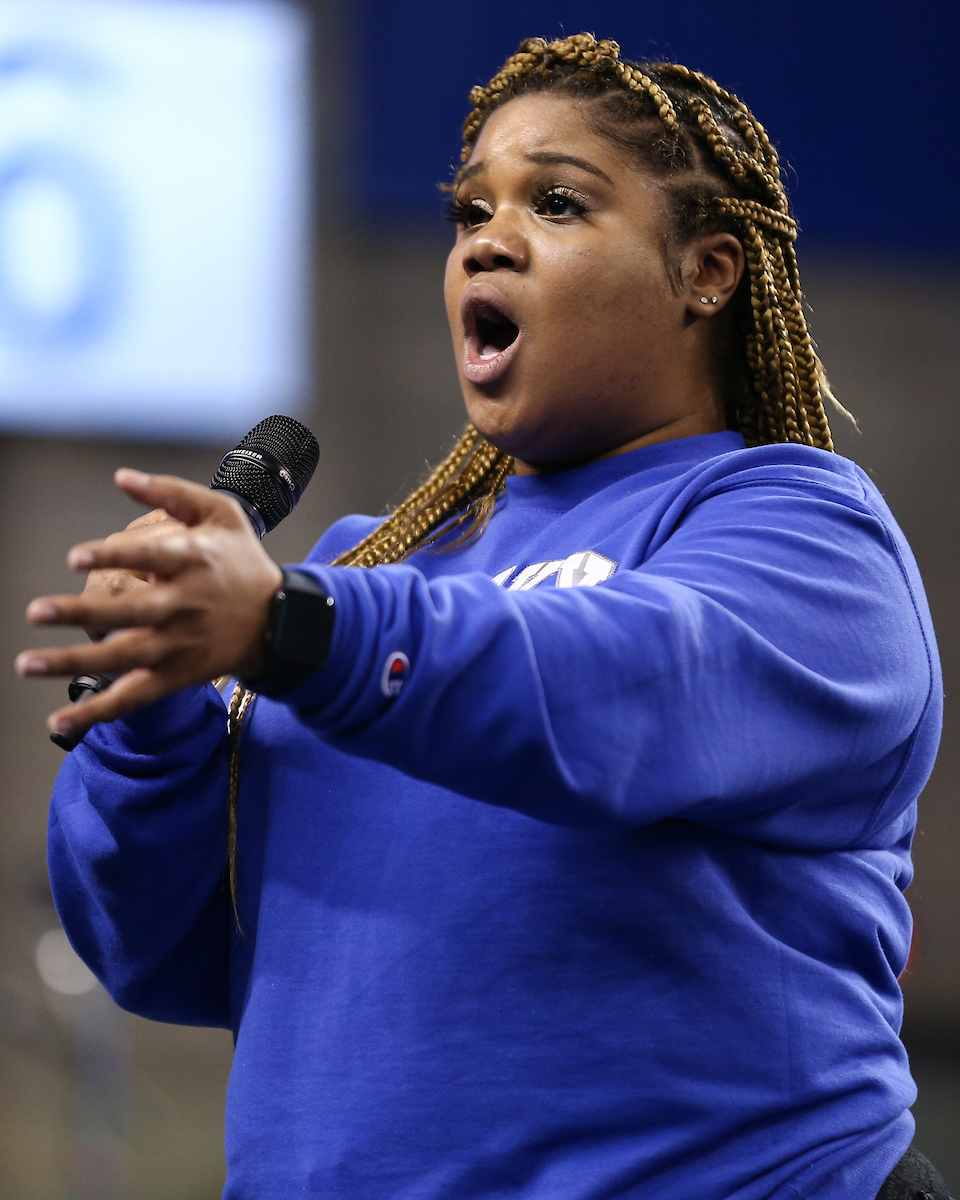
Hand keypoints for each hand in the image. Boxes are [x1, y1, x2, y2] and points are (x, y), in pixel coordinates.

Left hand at [15, 469, 283, 740]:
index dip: (114, 556)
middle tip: (36, 611)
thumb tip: (121, 477)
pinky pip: (135, 697)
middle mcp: (186, 605)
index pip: (152, 558)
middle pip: (131, 613)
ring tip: (27, 663)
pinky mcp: (178, 675)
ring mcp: (181, 645)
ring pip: (124, 658)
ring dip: (74, 662)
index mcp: (195, 561)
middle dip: (82, 614)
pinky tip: (61, 720)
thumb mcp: (220, 514)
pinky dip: (98, 712)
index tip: (76, 556)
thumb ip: (170, 492)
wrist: (281, 620)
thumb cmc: (242, 560)